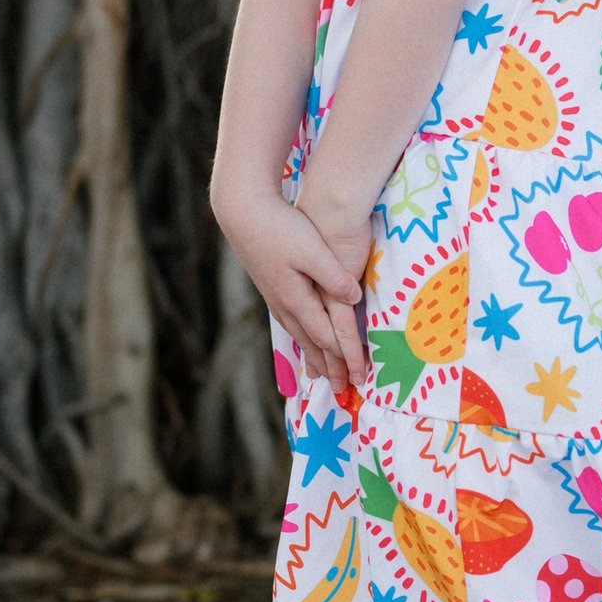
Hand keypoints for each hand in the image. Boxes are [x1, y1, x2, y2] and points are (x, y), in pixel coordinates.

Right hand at [291, 177, 374, 389]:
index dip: (345, 359)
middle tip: (343, 390)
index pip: (326, 337)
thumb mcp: (313, 250)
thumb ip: (334, 277)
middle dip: (329, 367)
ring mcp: (275, 296)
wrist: (243, 211)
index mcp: (296, 299)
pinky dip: (300, 336)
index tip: (358, 377)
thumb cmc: (280, 227)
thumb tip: (354, 299)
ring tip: (319, 375)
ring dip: (312, 356)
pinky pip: (289, 321)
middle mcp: (284, 304)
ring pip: (298, 334)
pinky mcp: (271, 285)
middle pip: (312, 342)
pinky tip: (300, 336)